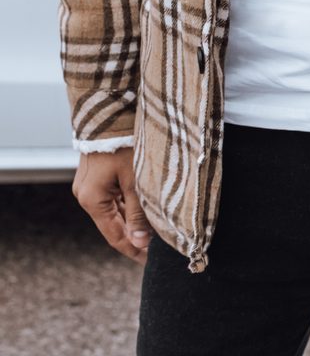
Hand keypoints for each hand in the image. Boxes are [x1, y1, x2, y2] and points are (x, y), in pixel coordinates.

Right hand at [71, 148, 154, 264]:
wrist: (108, 113)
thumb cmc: (123, 144)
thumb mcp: (135, 180)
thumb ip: (138, 213)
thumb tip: (141, 243)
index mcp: (92, 200)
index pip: (115, 236)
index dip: (134, 250)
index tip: (151, 262)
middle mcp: (85, 195)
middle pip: (113, 225)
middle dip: (134, 237)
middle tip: (157, 250)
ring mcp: (88, 185)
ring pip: (113, 212)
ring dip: (131, 222)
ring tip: (154, 232)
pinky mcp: (94, 176)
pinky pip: (111, 198)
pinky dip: (126, 206)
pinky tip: (142, 211)